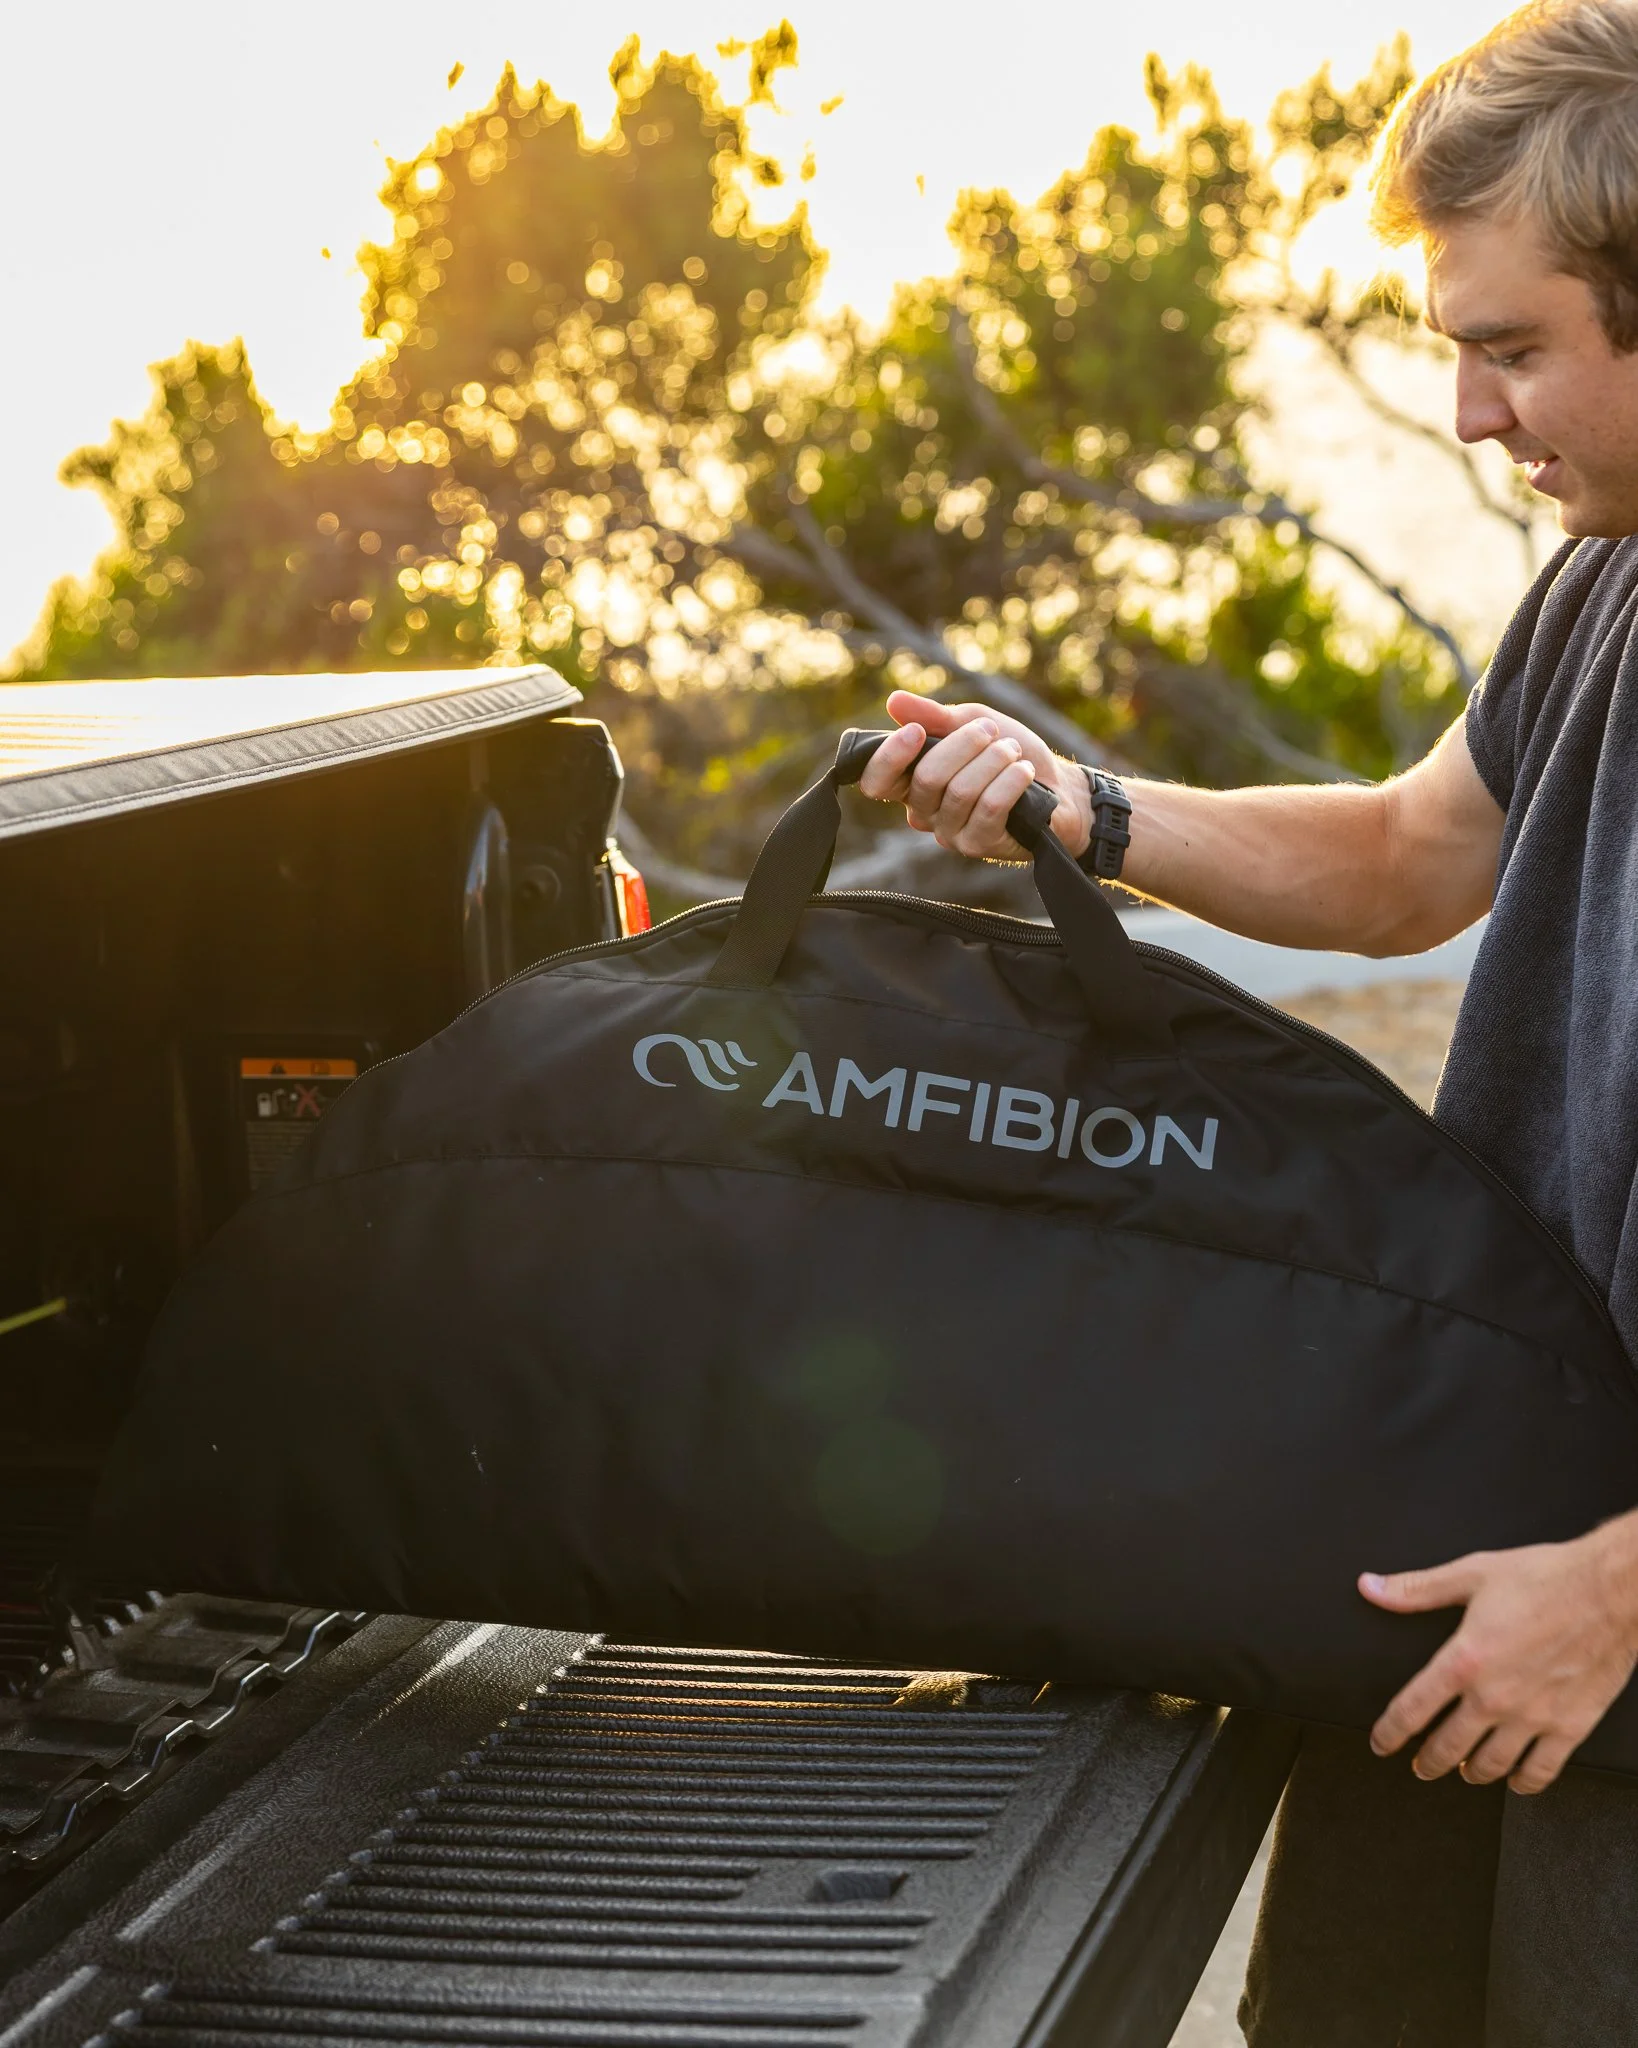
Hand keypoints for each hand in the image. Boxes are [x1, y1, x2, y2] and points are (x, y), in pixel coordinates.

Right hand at [856, 691, 1091, 862]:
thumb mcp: (973, 723)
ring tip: (1013, 752)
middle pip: (927, 778)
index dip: (889, 758)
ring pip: (961, 791)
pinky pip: (989, 808)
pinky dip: (1010, 781)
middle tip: (992, 731)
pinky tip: (1024, 773)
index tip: (917, 731)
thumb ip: (935, 716)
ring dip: (994, 761)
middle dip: (965, 745)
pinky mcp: (980, 845)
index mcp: (913, 782)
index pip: (877, 782)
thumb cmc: (1009, 754)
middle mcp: (924, 812)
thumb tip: (894, 702)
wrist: (1059, 787)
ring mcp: (950, 833)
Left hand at [1361, 1512, 1637, 1792]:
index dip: (1390, 1732)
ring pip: (1491, 1764)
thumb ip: (1418, 1589)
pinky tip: (1517, 1780)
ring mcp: (1533, 1717)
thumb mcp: (1472, 1574)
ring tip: (1463, 1771)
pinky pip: (1542, 1770)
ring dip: (1471, 1773)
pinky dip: (1524, 1783)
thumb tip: (1374, 1588)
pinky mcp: (1570, 1726)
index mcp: (1466, 1659)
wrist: (1611, 1591)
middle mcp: (1496, 1696)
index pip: (1412, 1709)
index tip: (1382, 1742)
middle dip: (1428, 1761)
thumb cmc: (1548, 1579)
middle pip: (1448, 1746)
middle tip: (1421, 1765)